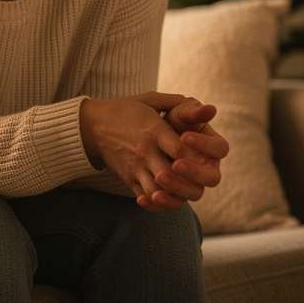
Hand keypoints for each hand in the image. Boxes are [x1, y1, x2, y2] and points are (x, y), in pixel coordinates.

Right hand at [78, 93, 225, 212]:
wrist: (92, 125)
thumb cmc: (126, 110)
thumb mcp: (150, 99)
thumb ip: (180, 103)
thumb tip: (211, 109)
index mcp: (153, 130)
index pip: (180, 149)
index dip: (196, 157)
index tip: (206, 158)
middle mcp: (144, 151)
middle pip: (170, 175)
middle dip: (186, 180)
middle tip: (196, 177)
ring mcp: (134, 167)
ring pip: (157, 191)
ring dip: (173, 195)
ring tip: (183, 189)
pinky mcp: (128, 178)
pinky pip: (144, 196)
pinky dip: (158, 203)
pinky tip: (166, 198)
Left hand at [143, 97, 227, 211]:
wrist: (143, 137)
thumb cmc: (167, 121)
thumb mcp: (176, 112)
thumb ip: (191, 111)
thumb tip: (210, 109)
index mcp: (212, 147)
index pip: (220, 149)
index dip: (204, 144)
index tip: (183, 137)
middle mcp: (207, 168)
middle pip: (212, 178)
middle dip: (194, 172)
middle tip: (175, 164)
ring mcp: (192, 184)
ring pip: (193, 194)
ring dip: (177, 189)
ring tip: (158, 178)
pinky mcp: (174, 196)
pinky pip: (171, 205)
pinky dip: (158, 205)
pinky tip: (142, 198)